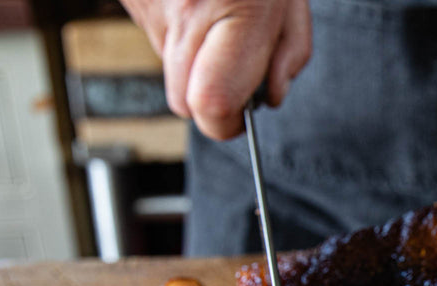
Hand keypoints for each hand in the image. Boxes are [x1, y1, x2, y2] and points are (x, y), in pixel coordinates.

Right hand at [121, 0, 311, 139]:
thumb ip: (288, 53)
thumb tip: (269, 96)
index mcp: (235, 12)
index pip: (213, 109)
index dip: (228, 123)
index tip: (244, 113)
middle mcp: (183, 15)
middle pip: (186, 103)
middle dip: (215, 95)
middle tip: (240, 58)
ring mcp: (148, 6)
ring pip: (172, 70)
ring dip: (199, 58)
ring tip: (222, 13)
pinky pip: (158, 36)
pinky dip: (180, 29)